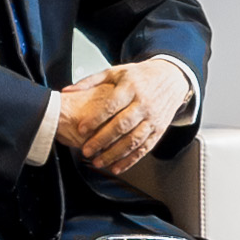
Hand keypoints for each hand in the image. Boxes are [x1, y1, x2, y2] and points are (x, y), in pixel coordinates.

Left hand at [59, 56, 188, 174]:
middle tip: (86, 151)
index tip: (81, 129)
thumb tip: (67, 90)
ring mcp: (153, 118)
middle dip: (102, 140)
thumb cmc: (139, 75)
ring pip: (133, 140)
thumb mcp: (116, 72)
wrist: (172, 77)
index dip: (96, 118)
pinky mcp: (159, 129)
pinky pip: (145, 148)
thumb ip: (91, 81)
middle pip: (122, 125)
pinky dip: (131, 160)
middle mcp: (143, 103)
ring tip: (98, 162)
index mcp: (131, 87)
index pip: (111, 105)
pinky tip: (117, 168)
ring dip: (115, 154)